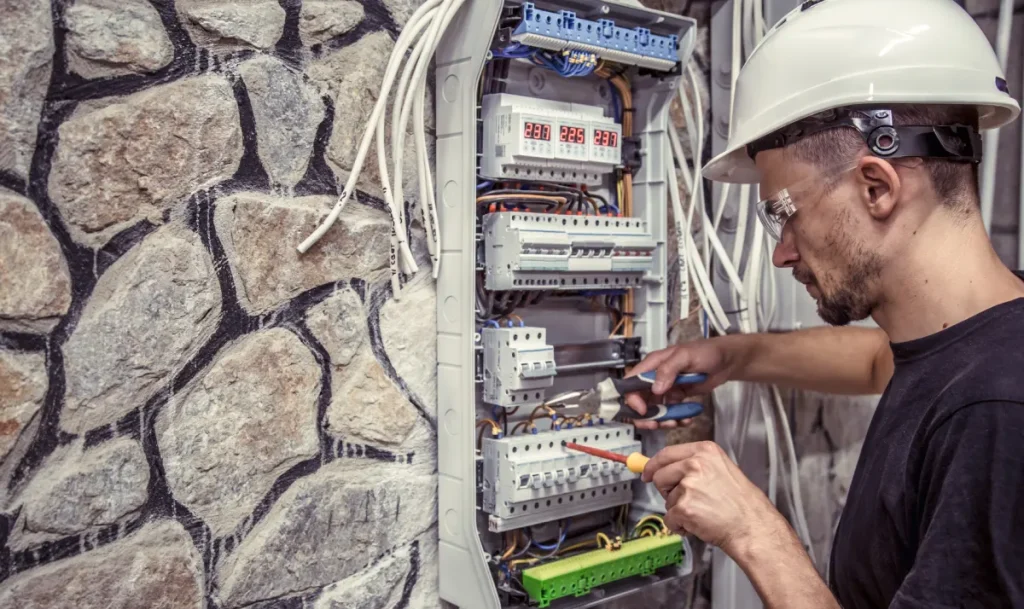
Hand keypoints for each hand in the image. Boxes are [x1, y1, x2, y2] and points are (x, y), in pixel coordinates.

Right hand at [624, 337, 738, 429]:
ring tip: (676, 422)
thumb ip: (668, 370)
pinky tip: (686, 419)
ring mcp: (666, 389)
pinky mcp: (677, 397)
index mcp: (652, 364)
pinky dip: (676, 419)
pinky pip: (670, 412)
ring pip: (655, 410)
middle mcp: (655, 377)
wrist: (727, 361)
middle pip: (640, 401)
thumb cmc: (706, 352)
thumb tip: (655, 389)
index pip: (631, 383)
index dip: (632, 399)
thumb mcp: (685, 356)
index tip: (644, 411)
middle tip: (657, 424)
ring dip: (662, 420)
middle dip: (646, 416)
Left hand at [642, 441, 783, 554]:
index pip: (666, 454)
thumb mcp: (722, 470)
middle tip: (686, 500)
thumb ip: (694, 465)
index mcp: (705, 451)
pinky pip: (670, 519)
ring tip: (703, 512)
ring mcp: (689, 486)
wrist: (752, 527)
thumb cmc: (742, 504)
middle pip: (659, 475)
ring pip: (666, 500)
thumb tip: (665, 468)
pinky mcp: (684, 508)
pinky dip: (680, 526)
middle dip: (666, 491)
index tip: (647, 473)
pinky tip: (699, 524)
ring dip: (679, 510)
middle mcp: (695, 464)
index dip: (653, 465)